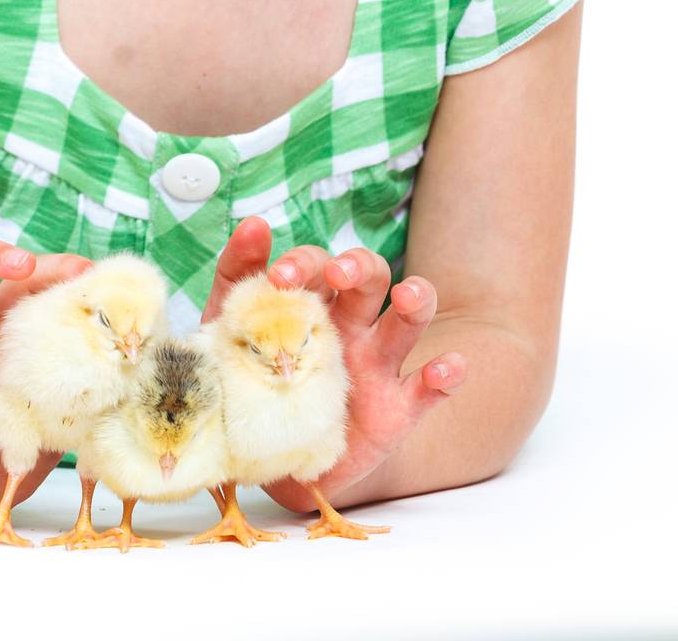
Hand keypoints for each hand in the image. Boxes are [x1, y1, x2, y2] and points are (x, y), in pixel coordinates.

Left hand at [257, 237, 466, 511]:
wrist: (267, 454)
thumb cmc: (250, 378)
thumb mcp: (232, 325)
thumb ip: (238, 274)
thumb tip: (254, 223)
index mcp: (313, 301)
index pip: (318, 264)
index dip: (304, 263)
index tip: (280, 278)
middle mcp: (351, 324)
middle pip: (372, 277)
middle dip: (360, 267)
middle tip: (338, 275)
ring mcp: (378, 364)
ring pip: (410, 321)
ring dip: (416, 301)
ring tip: (407, 297)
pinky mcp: (398, 410)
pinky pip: (431, 389)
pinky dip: (445, 375)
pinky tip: (445, 368)